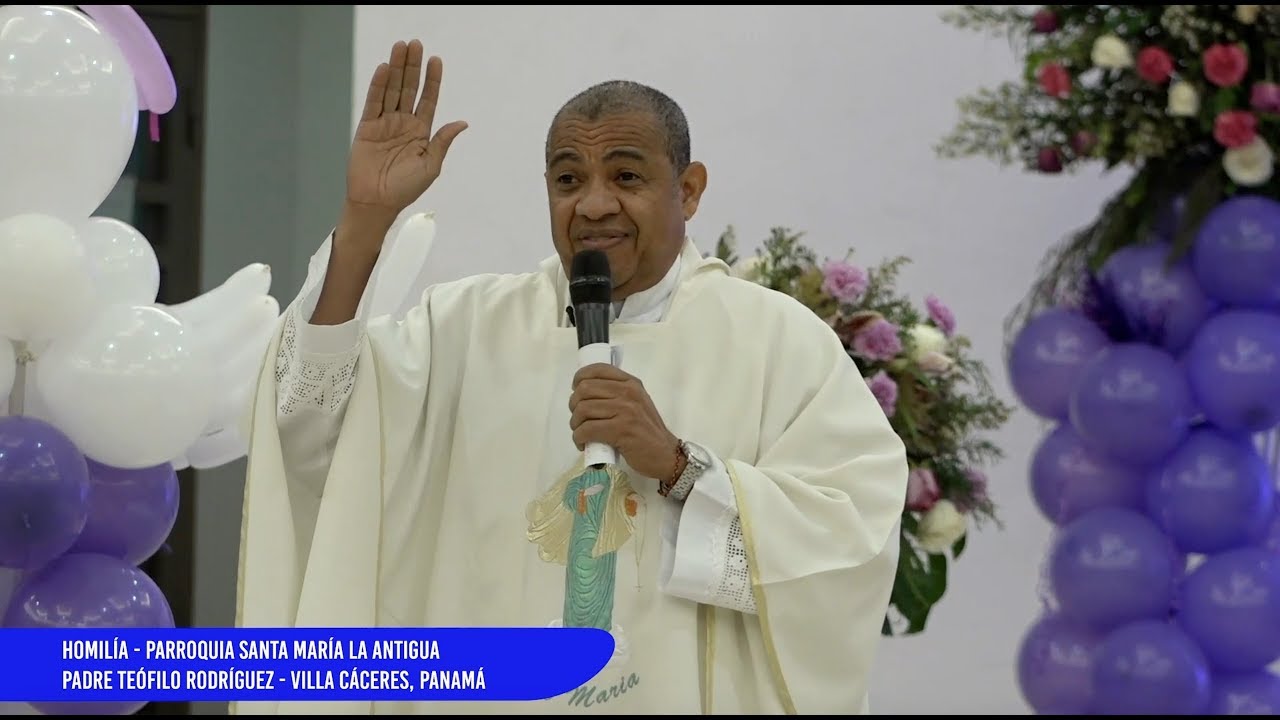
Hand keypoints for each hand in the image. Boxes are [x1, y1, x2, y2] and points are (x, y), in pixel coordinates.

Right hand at [345, 40, 467, 234]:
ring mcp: (385, 123)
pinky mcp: (368, 126)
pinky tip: (384, 68)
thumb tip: (462, 122)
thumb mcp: (431, 165)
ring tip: (401, 48)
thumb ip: (443, 141)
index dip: (432, 80)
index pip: (428, 99)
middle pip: (409, 89)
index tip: (436, 60)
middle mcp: (403, 123)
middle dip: (413, 67)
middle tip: (416, 44)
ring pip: (392, 90)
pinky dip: (378, 85)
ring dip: (396, 69)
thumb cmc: (406, 188)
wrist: (377, 202)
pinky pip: (374, 102)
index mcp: (421, 131)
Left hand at [570, 363, 681, 480]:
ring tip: (581, 433)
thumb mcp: (637, 404)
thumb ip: (618, 394)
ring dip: (575, 424)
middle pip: (585, 389)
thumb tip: (585, 393)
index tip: (576, 391)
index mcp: (631, 383)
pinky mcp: (621, 430)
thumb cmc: (647, 431)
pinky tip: (582, 444)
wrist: (665, 454)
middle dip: (574, 405)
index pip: (598, 369)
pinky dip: (578, 438)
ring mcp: (625, 411)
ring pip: (583, 410)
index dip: (580, 378)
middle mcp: (628, 393)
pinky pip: (587, 430)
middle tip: (578, 419)